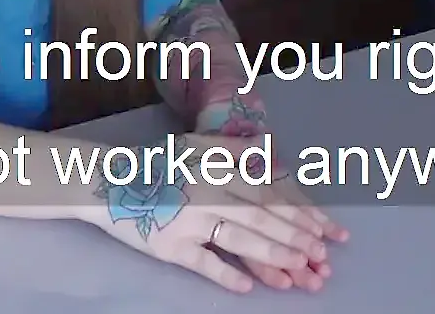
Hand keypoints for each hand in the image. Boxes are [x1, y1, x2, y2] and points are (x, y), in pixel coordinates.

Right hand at [90, 150, 330, 292]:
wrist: (110, 183)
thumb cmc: (160, 165)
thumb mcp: (200, 146)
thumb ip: (237, 149)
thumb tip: (272, 153)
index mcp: (220, 169)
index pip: (270, 193)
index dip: (300, 212)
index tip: (325, 229)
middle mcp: (209, 193)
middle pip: (261, 218)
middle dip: (295, 237)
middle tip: (321, 255)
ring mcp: (190, 221)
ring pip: (240, 239)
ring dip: (272, 256)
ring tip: (298, 271)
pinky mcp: (171, 247)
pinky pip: (204, 262)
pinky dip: (227, 274)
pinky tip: (249, 288)